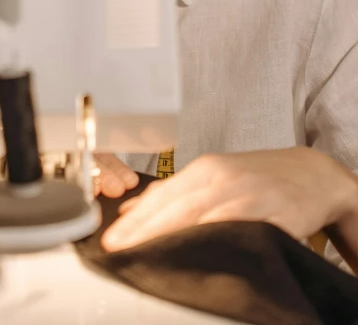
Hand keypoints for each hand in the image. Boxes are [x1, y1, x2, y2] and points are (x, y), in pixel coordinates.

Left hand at [101, 147, 357, 252]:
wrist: (312, 173)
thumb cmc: (259, 177)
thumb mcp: (216, 176)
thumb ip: (176, 192)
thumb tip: (132, 210)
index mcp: (205, 168)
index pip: (163, 194)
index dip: (135, 219)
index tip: (111, 238)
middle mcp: (223, 177)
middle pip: (178, 206)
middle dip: (145, 230)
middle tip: (119, 249)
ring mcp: (248, 193)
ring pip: (204, 217)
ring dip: (174, 238)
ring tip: (148, 255)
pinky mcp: (273, 212)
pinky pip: (241, 227)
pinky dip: (218, 238)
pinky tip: (200, 251)